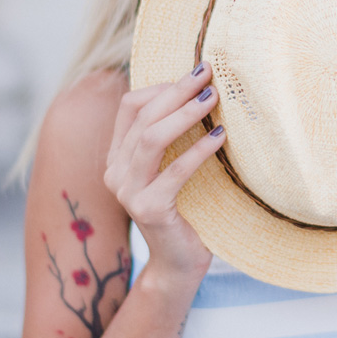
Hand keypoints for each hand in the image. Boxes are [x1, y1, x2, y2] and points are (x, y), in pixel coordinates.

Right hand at [103, 62, 224, 284]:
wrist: (179, 263)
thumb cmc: (185, 207)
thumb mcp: (174, 165)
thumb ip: (174, 135)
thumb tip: (200, 88)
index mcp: (118, 156)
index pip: (130, 106)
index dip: (162, 86)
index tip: (196, 74)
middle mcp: (116, 172)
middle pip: (143, 117)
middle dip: (178, 91)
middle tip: (209, 74)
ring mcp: (128, 192)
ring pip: (152, 138)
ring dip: (186, 114)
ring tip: (214, 98)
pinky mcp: (148, 210)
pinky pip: (174, 171)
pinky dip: (198, 150)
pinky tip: (221, 138)